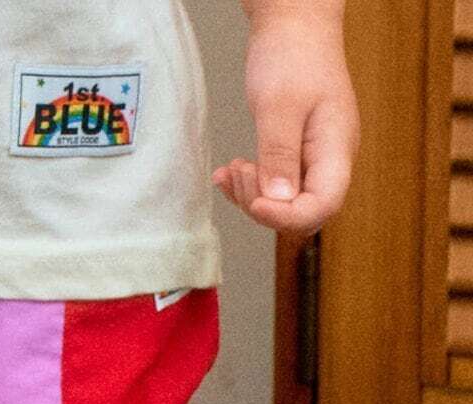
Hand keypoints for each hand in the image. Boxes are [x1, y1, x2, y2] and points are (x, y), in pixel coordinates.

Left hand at [212, 13, 359, 234]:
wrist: (294, 24)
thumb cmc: (292, 54)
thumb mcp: (279, 105)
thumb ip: (279, 155)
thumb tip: (278, 201)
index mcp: (337, 148)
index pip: (322, 207)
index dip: (286, 216)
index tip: (254, 202)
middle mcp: (329, 160)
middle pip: (301, 212)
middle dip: (262, 204)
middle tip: (239, 171)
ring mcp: (312, 159)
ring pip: (283, 203)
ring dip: (249, 195)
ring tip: (231, 168)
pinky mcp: (294, 155)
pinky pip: (272, 185)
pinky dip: (247, 184)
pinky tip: (227, 171)